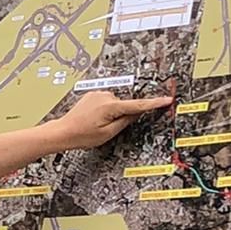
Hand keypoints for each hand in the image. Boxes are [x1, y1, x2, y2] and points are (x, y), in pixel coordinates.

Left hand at [54, 90, 171, 149]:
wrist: (63, 131)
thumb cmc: (82, 135)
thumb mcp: (108, 133)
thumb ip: (125, 122)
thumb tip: (136, 113)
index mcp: (110, 106)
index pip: (138, 105)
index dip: (154, 103)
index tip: (167, 99)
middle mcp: (105, 96)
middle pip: (124, 106)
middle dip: (122, 116)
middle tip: (106, 129)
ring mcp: (98, 94)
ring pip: (115, 105)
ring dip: (111, 114)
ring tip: (96, 125)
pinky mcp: (93, 95)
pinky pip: (106, 102)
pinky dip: (105, 110)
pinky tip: (93, 119)